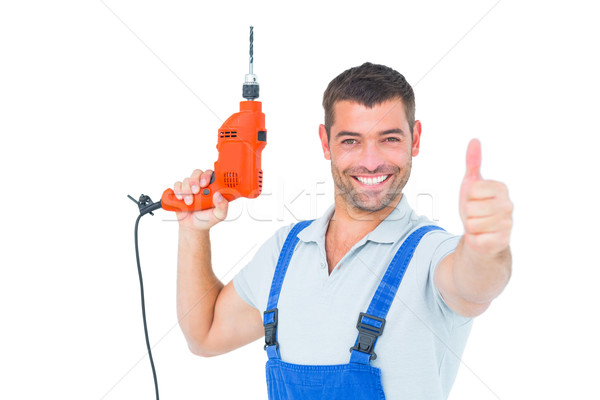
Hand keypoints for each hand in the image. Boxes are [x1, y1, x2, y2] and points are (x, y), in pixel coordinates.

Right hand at [173, 169, 228, 231]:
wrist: (193, 227)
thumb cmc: (208, 219)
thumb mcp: (219, 215)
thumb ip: (223, 206)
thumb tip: (219, 195)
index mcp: (213, 187)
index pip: (210, 174)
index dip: (207, 175)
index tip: (205, 184)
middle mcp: (201, 184)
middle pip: (197, 173)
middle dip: (195, 181)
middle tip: (196, 191)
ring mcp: (190, 187)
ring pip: (186, 180)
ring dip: (186, 190)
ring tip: (189, 202)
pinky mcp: (180, 191)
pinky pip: (177, 184)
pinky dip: (178, 190)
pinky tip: (180, 198)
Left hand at [459, 139, 512, 255]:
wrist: (480, 234)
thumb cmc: (476, 208)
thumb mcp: (471, 184)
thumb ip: (472, 163)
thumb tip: (474, 141)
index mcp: (501, 188)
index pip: (472, 190)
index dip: (468, 196)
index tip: (475, 200)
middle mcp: (508, 205)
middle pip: (471, 207)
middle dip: (468, 212)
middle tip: (475, 214)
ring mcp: (507, 223)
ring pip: (472, 223)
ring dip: (471, 226)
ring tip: (478, 225)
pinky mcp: (502, 240)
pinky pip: (476, 238)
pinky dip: (475, 239)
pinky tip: (482, 236)